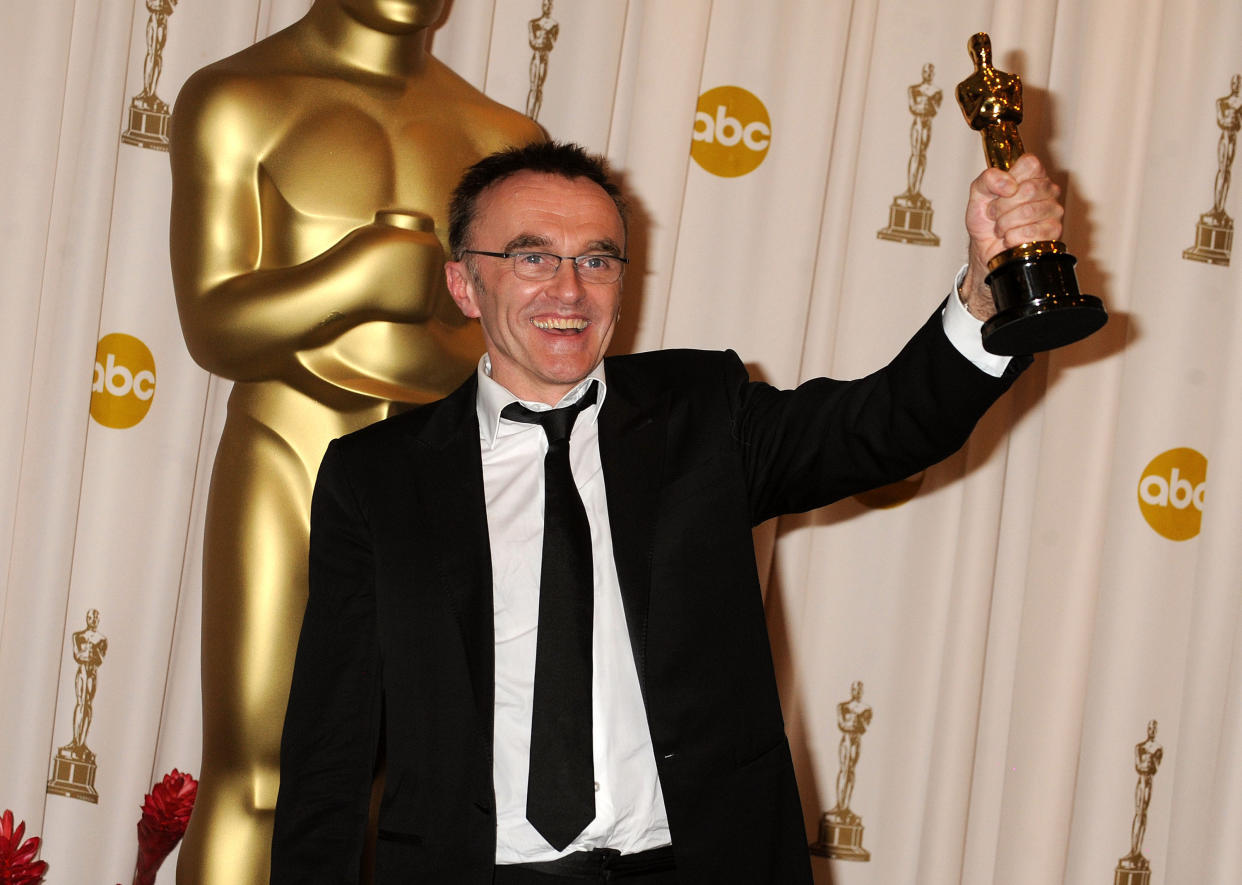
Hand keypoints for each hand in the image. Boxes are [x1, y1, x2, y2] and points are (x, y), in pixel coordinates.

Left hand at [960, 153, 1063, 319]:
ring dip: (1005, 224)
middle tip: (995, 215)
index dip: (1010, 178)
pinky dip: (1012, 237)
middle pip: (1028, 189)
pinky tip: (1009, 238)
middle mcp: (1047, 189)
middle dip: (1002, 207)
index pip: (1031, 163)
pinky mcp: (1054, 231)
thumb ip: (988, 179)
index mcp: (1032, 174)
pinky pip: (1031, 231)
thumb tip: (1008, 184)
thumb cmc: (986, 219)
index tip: (1000, 192)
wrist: (985, 248)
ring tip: (1001, 228)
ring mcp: (1053, 210)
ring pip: (1029, 212)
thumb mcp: (978, 193)